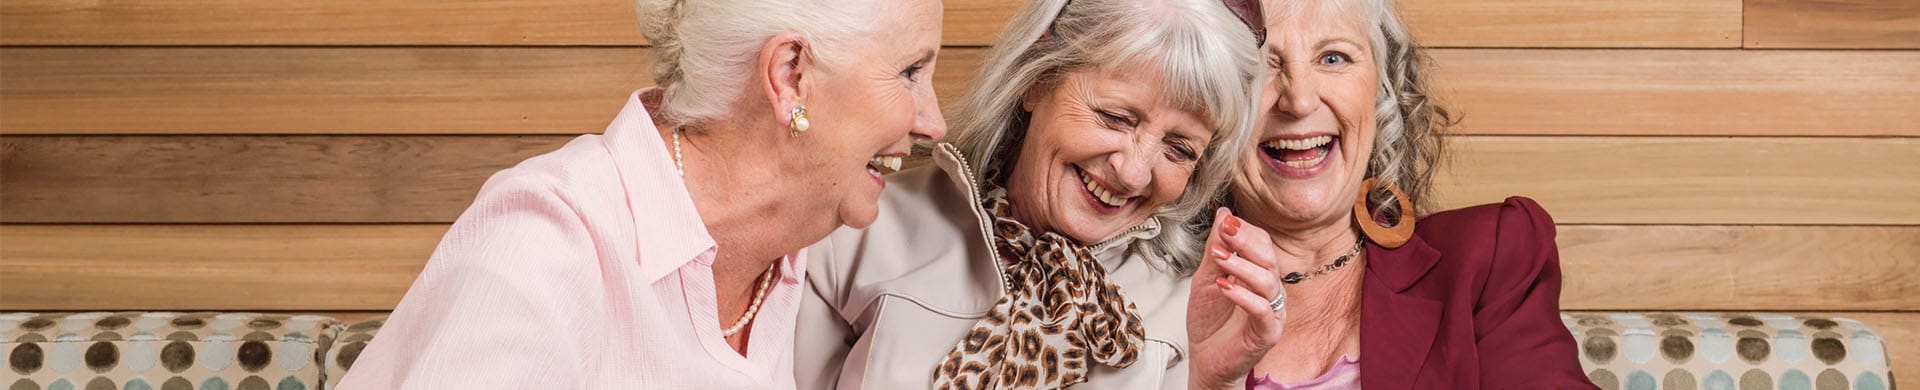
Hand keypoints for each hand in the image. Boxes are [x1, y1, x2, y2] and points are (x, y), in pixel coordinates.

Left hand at [1188, 208, 1288, 388]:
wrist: (1205, 360)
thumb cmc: (1209, 322)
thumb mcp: (1206, 278)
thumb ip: (1215, 249)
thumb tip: (1224, 214)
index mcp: (1258, 274)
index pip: (1262, 244)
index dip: (1246, 231)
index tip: (1227, 221)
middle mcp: (1269, 290)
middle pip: (1269, 258)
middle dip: (1247, 242)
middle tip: (1227, 232)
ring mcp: (1271, 311)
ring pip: (1267, 281)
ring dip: (1241, 266)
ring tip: (1219, 260)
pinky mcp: (1267, 333)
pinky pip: (1262, 310)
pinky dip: (1243, 295)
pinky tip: (1225, 287)